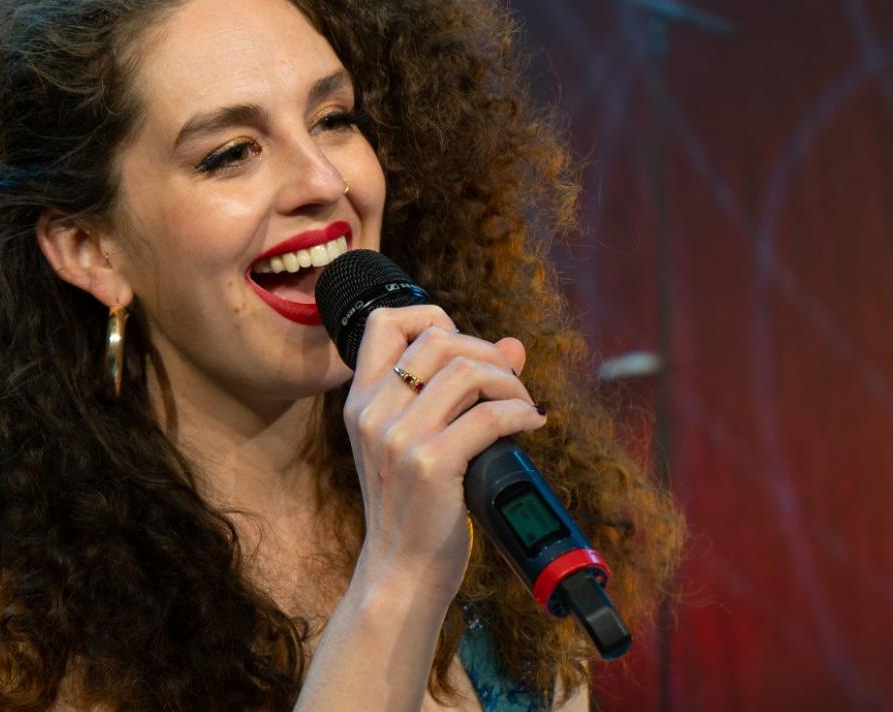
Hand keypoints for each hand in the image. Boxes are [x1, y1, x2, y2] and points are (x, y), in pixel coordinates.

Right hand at [342, 304, 547, 602]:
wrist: (400, 573)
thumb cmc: (415, 507)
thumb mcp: (421, 442)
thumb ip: (459, 391)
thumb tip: (512, 346)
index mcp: (361, 400)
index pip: (385, 321)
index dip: (433, 318)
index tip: (464, 350)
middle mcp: (372, 412)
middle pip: (439, 339)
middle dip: (488, 354)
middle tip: (510, 387)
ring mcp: (398, 438)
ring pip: (467, 370)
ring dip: (509, 382)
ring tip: (523, 406)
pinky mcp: (429, 464)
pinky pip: (489, 415)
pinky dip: (520, 413)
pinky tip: (531, 425)